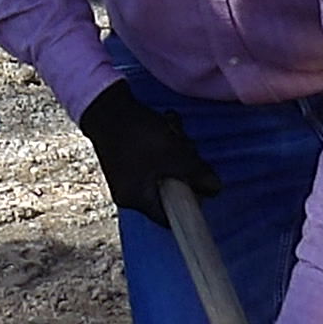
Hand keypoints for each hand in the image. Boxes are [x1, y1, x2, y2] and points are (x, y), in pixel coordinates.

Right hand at [77, 87, 218, 224]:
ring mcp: (126, 175)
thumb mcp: (175, 154)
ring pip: (162, 172)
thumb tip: (217, 189)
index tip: (201, 186)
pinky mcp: (126, 159)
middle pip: (168, 191)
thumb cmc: (139, 135)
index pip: (169, 217)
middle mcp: (128, 192)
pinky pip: (151, 160)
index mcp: (136, 199)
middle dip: (183, 168)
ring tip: (174, 130)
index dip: (189, 205)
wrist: (106, 105)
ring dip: (175, 151)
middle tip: (187, 147)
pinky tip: (167, 124)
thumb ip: (197, 174)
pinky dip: (163, 145)